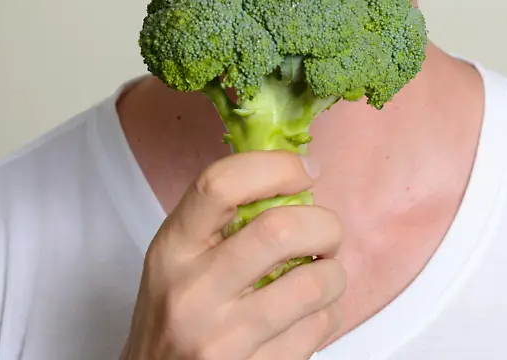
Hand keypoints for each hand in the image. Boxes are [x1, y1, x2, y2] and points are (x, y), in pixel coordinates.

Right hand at [119, 150, 346, 359]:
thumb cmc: (174, 315)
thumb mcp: (176, 260)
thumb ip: (220, 220)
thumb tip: (295, 174)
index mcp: (172, 250)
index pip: (221, 185)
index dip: (276, 167)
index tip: (304, 171)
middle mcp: (194, 292)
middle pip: (281, 231)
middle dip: (324, 224)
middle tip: (325, 233)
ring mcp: (224, 339)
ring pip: (314, 284)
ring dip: (334, 273)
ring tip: (322, 274)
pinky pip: (320, 328)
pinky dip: (329, 313)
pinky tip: (311, 312)